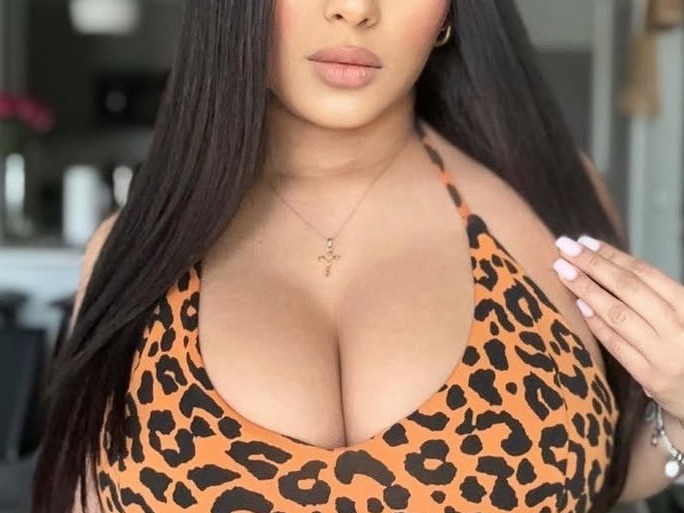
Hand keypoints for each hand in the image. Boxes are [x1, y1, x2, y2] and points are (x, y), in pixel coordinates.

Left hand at [553, 235, 683, 420]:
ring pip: (619, 315)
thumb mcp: (680, 315)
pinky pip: (617, 346)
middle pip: (629, 289)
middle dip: (593, 265)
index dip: (612, 255)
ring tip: (562, 270)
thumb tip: (605, 262)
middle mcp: (680, 328)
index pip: (645, 274)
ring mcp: (665, 354)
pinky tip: (578, 304)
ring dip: (587, 289)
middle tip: (564, 247)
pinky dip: (596, 323)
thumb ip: (652, 294)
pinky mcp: (651, 377)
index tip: (584, 242)